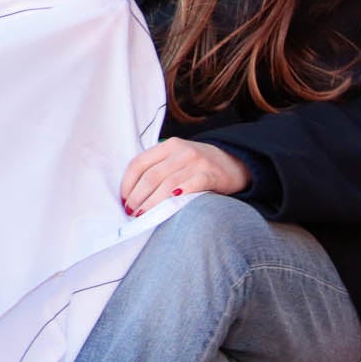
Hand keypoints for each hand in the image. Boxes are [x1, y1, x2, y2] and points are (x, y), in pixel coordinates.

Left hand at [120, 137, 248, 216]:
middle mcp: (181, 151)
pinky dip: (177, 197)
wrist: (237, 161)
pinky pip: (192, 186)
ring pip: (167, 184)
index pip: (139, 163)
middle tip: (131, 212)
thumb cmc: (199, 165)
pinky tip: (169, 207)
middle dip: (137, 197)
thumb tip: (132, 194)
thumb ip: (158, 168)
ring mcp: (197, 162)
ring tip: (143, 216)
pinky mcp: (212, 175)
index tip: (124, 200)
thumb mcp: (177, 158)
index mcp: (168, 146)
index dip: (128, 183)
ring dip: (152, 203)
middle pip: (151, 176)